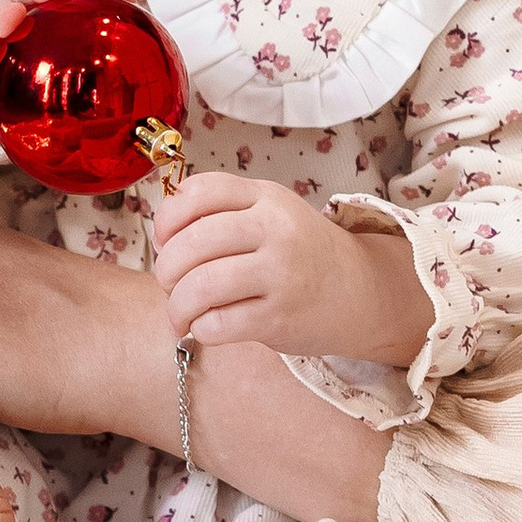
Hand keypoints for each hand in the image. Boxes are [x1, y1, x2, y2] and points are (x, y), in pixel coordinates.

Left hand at [152, 175, 433, 365]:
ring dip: (177, 306)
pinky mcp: (280, 317)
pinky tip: (207, 328)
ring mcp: (280, 273)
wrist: (361, 291)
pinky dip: (200, 329)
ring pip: (200, 287)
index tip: (163, 241)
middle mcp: (275, 229)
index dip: (167, 219)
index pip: (199, 192)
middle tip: (169, 284)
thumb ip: (223, 213)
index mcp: (266, 197)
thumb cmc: (302, 255)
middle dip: (166, 269)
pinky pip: (218, 324)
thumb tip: (161, 241)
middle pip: (191, 243)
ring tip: (180, 315)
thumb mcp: (271, 214)